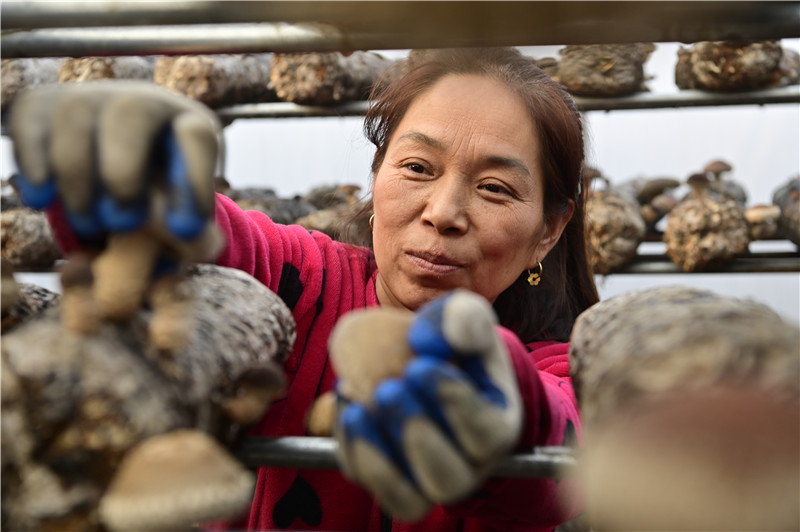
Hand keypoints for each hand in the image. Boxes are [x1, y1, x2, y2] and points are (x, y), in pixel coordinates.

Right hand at [8, 80, 222, 260]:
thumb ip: (192, 235)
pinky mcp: (45, 104)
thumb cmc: (160, 201)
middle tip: (122, 223)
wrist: (117, 173)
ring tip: (86, 223)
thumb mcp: (185, 216)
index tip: (185, 229)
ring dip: (76, 176)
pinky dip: (32, 160)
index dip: (192, 182)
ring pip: (74, 113)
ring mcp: (92, 97)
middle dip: (123, 170)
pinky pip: (30, 118)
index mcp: (188, 124)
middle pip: (131, 110)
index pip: (196, 136)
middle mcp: (143, 101)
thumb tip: (183, 235)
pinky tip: (41, 199)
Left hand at [334, 290, 521, 521]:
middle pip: (448, 477)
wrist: (433, 366)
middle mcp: (468, 467)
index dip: (454, 403)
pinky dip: (354, 454)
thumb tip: (437, 338)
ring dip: (381, 458)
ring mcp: (427, 482)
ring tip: (359, 410)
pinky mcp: (390, 483)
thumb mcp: (466, 319)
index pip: (487, 434)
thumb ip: (464, 318)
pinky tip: (347, 413)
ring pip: (410, 499)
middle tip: (388, 389)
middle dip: (416, 434)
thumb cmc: (456, 346)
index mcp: (497, 428)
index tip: (420, 365)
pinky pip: (371, 487)